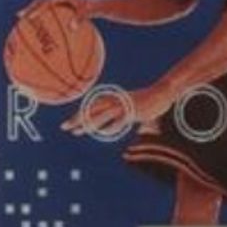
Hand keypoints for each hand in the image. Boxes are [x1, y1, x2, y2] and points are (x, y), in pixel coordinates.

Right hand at [17, 0, 98, 23]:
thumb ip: (79, 18)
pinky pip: (52, 16)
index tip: (30, 17)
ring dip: (35, 14)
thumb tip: (72, 28)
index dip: (37, 10)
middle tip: (20, 17)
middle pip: (41, 3)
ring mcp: (60, 4)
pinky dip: (46, 22)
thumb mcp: (88, 12)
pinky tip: (43, 33)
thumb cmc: (95, 9)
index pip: (46, 3)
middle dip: (30, 10)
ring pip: (44, 8)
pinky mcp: (62, 10)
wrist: (100, 6)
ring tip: (24, 23)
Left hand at [60, 82, 175, 136]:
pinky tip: (102, 134)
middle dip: (78, 119)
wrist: (162, 93)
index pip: (92, 106)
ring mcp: (123, 106)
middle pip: (92, 110)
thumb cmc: (148, 101)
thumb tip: (115, 127)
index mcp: (113, 99)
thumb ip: (122, 117)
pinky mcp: (133, 112)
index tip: (68, 123)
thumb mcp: (131, 109)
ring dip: (89, 124)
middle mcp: (115, 101)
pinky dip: (111, 127)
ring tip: (77, 131)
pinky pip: (119, 121)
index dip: (80, 114)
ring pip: (102, 115)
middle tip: (64, 127)